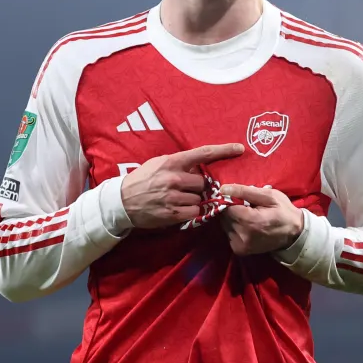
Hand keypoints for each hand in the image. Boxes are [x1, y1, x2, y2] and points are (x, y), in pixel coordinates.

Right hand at [121, 143, 244, 228]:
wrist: (122, 201)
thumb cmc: (142, 179)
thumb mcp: (159, 164)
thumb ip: (179, 164)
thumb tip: (200, 167)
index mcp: (172, 162)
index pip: (203, 153)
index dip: (223, 150)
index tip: (240, 149)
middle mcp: (174, 178)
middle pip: (204, 182)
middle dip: (198, 187)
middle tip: (186, 188)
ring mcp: (173, 197)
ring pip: (199, 199)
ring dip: (194, 200)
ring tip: (178, 199)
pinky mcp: (172, 213)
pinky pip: (194, 212)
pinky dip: (191, 211)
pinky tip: (179, 208)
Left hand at [217, 184, 303, 255]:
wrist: (294, 234)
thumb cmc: (283, 211)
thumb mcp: (268, 195)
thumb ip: (244, 191)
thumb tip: (222, 189)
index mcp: (250, 220)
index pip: (225, 207)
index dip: (230, 200)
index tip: (239, 198)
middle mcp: (242, 235)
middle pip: (224, 217)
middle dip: (231, 209)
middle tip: (246, 207)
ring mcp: (240, 245)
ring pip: (225, 226)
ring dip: (232, 219)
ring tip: (247, 216)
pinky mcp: (239, 250)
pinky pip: (229, 234)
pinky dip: (234, 228)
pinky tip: (246, 225)